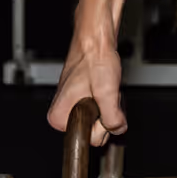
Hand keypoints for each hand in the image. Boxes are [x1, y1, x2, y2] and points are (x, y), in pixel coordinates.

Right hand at [45, 27, 127, 146]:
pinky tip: (105, 88)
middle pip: (94, 132)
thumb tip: (117, 128)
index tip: (99, 104)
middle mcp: (63, 113)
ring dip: (108, 107)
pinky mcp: (82, 100)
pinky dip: (107, 101)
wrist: (95, 40)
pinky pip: (100, 111)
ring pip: (99, 122)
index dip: (101, 123)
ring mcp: (73, 107)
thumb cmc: (94, 59)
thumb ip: (112, 118)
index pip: (88, 138)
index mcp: (59, 116)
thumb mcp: (107, 92)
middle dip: (106, 115)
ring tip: (103, 88)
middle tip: (103, 94)